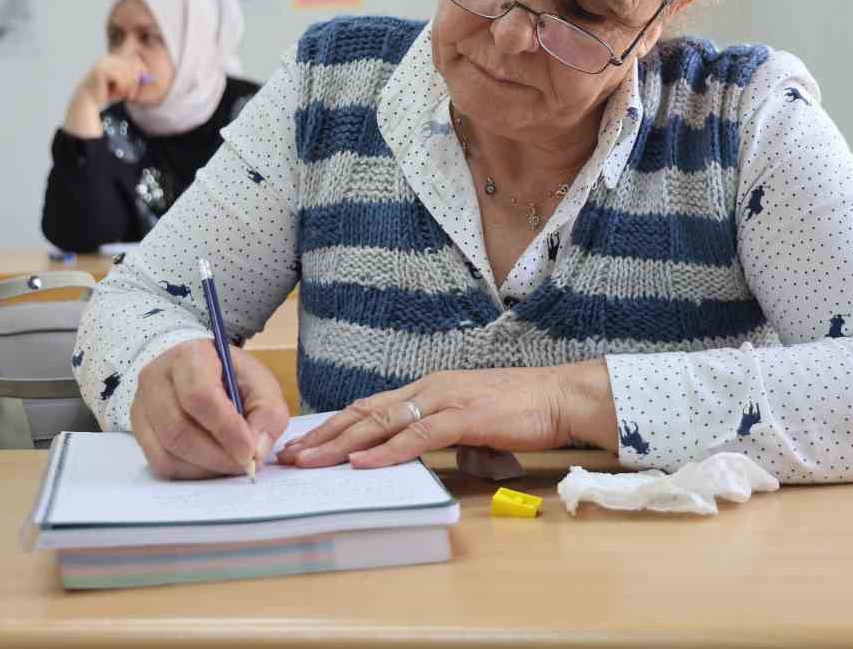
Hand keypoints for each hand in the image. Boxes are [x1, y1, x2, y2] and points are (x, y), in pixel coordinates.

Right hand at [62, 55, 152, 136]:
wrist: (87, 102)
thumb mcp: (124, 86)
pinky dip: (121, 89)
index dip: (143, 71)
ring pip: (129, 74)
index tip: (146, 82)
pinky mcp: (101, 71)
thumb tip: (150, 77)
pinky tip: (115, 94)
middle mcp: (108, 59)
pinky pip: (121, 79)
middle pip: (134, 66)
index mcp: (113, 59)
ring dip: (129, 88)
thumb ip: (134, 79)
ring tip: (124, 96)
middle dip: (136, 82)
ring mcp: (104, 63)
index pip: (135, 60)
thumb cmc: (106, 94)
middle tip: (132, 96)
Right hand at [130, 338, 290, 479]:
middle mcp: (156, 379)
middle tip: (244, 466)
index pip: (199, 396)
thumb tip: (257, 450)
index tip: (249, 452)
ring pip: (166, 452)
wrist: (195, 369)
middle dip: (217, 456)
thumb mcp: (260, 383)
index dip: (225, 429)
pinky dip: (190, 472)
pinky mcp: (139, 430)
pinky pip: (160, 463)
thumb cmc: (230, 376)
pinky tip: (210, 464)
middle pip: (178, 430)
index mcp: (189, 356)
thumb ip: (268, 413)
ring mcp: (141, 406)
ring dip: (204, 468)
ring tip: (230, 463)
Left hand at [276, 360, 617, 469]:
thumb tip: (443, 464)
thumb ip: (451, 440)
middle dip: (324, 435)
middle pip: (365, 411)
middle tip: (290, 455)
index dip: (334, 425)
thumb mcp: (476, 426)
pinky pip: (418, 435)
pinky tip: (363, 463)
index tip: (304, 444)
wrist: (561, 396)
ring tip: (312, 460)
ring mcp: (446, 399)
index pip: (370, 406)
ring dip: (343, 444)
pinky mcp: (465, 416)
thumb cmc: (524, 412)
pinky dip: (387, 451)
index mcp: (429, 388)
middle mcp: (430, 388)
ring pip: (382, 421)